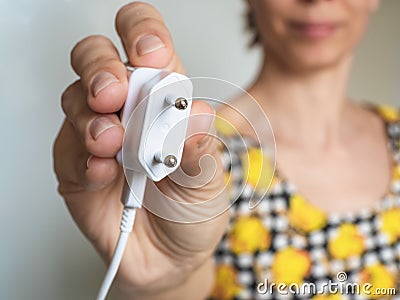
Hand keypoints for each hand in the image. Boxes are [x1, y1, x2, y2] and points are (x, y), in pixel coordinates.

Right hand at [53, 2, 228, 297]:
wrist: (169, 259)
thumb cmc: (191, 212)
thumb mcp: (208, 183)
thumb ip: (200, 151)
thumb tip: (196, 116)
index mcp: (166, 101)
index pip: (148, 47)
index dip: (143, 35)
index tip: (150, 52)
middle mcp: (128, 112)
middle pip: (99, 61)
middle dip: (101, 68)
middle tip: (113, 92)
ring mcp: (99, 138)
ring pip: (76, 100)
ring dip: (92, 117)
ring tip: (113, 144)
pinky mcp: (77, 169)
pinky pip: (67, 151)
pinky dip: (83, 158)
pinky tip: (102, 173)